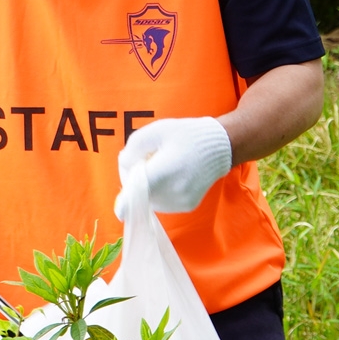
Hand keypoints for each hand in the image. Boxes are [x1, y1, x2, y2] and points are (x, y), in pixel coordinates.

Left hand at [114, 116, 234, 218]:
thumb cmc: (186, 135)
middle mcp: (172, 192)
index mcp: (162, 172)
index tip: (119, 209)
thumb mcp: (155, 130)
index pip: (135, 198)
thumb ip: (133, 148)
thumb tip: (125, 166)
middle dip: (134, 179)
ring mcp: (180, 202)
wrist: (219, 147)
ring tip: (161, 166)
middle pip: (138, 194)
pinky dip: (160, 191)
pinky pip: (162, 202)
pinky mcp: (186, 206)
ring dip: (147, 186)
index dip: (123, 204)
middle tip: (145, 159)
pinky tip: (170, 175)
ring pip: (149, 200)